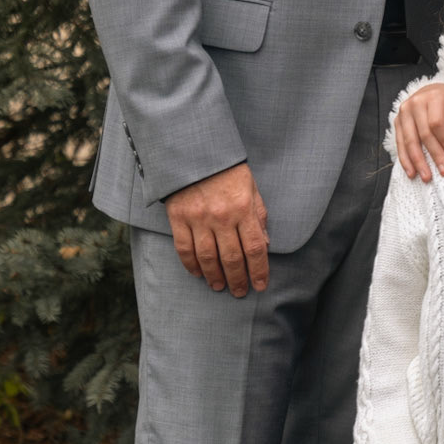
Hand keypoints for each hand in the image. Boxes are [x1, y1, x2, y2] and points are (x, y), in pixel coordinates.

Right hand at [165, 162, 268, 295]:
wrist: (194, 151)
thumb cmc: (228, 171)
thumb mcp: (252, 188)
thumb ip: (259, 216)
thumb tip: (264, 246)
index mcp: (244, 207)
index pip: (255, 247)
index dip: (259, 270)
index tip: (260, 285)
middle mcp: (222, 216)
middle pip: (232, 257)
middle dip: (238, 279)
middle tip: (240, 292)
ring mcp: (198, 218)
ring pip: (208, 257)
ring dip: (215, 276)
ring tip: (220, 286)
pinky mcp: (178, 217)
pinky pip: (184, 249)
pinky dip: (191, 265)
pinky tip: (198, 274)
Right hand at [393, 84, 443, 180]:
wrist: (428, 91)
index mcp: (431, 97)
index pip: (437, 123)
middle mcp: (414, 104)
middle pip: (423, 134)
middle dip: (434, 155)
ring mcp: (403, 114)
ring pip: (410, 141)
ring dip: (418, 162)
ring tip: (427, 177)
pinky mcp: (396, 123)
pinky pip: (399, 144)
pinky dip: (405, 160)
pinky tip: (411, 172)